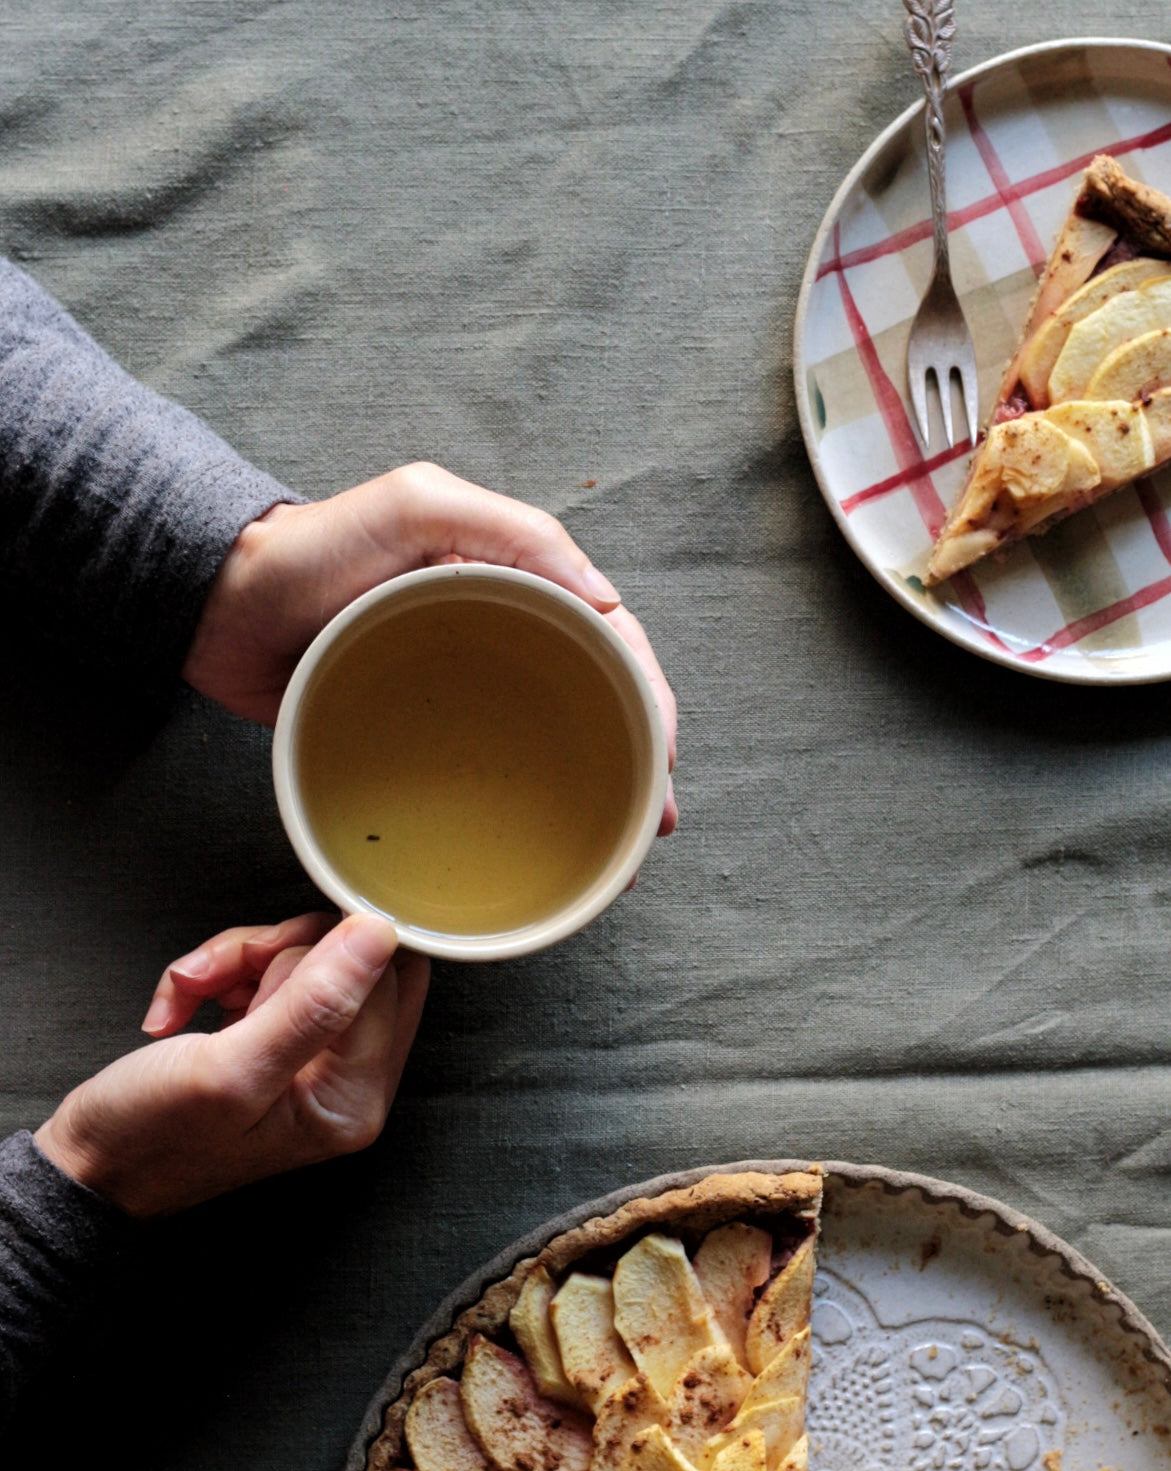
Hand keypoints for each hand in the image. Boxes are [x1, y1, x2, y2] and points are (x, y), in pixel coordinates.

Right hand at [35, 914, 429, 1218]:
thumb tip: (379, 934)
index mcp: (356, 1096)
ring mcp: (314, 1054)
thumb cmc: (151, 1135)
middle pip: (354, 959)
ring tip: (191, 993)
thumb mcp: (232, 1069)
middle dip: (278, 953)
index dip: (326, 952)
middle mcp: (349, 1077)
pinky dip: (219, 973)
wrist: (88, 1163)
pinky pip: (268, 968)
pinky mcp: (278, 1034)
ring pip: (305, 954)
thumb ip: (314, 1002)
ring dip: (237, 961)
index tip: (265, 962)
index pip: (389, 978)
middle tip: (227, 981)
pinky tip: (182, 1005)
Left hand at [182, 462, 676, 834]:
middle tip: (651, 822)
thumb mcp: (419, 507)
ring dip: (597, 790)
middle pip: (597, 696)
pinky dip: (530, 805)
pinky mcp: (422, 731)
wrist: (219, 606)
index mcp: (515, 578)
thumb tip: (605, 600)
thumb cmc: (314, 547)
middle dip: (639, 757)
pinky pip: (491, 768)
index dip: (650, 695)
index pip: (611, 637)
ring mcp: (464, 687)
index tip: (662, 755)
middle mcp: (502, 632)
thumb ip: (513, 532)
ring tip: (619, 850)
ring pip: (555, 740)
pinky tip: (551, 843)